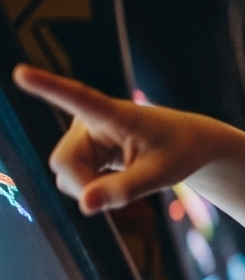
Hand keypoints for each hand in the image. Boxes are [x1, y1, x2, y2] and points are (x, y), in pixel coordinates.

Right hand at [11, 64, 219, 214]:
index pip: (78, 99)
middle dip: (85, 186)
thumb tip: (85, 206)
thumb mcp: (161, 175)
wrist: (187, 145)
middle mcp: (89, 119)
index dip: (48, 87)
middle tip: (120, 196)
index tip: (21, 73)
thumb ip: (124, 190)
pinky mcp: (80, 147)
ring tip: (126, 180)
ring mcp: (82, 134)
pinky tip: (115, 179)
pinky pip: (71, 178)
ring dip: (90, 188)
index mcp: (113, 113)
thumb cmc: (179, 152)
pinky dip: (92, 188)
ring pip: (64, 173)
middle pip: (63, 163)